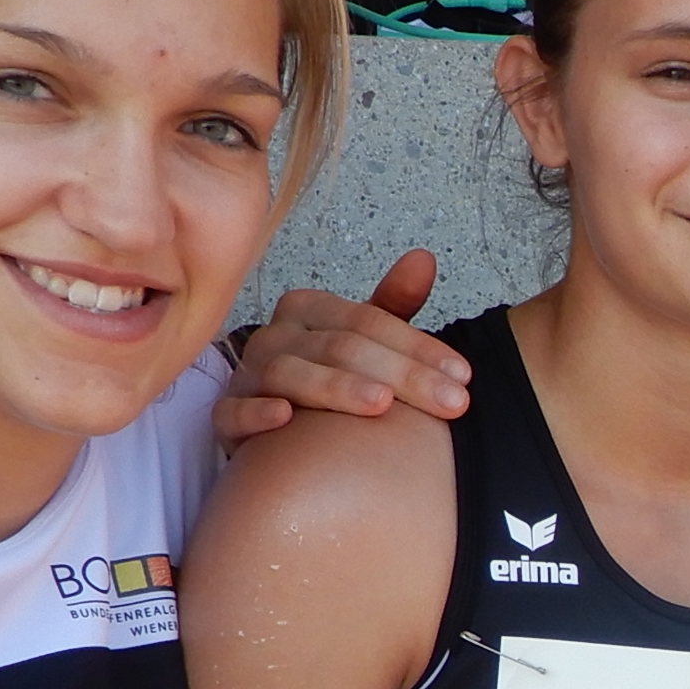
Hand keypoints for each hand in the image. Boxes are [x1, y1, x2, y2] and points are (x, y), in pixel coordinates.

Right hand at [216, 252, 473, 445]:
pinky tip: (286, 418)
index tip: (463, 377)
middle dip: (401, 376)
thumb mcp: (363, 343)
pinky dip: (256, 414)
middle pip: (340, 348)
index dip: (418, 348)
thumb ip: (393, 306)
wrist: (276, 431)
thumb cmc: (329, 382)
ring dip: (336, 388)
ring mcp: (248, 376)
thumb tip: (424, 257)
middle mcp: (274, 336)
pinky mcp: (226, 418)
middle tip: (451, 403)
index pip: (368, 322)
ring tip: (380, 406)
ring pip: (290, 375)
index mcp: (308, 311)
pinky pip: (233, 413)